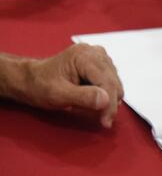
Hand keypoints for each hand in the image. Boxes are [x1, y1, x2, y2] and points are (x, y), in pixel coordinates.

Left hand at [9, 44, 123, 127]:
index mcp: (84, 56)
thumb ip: (83, 97)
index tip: (106, 122)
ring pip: (115, 83)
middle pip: (114, 82)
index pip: (107, 82)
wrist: (32, 79)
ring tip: (90, 108)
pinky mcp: (101, 63)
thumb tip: (106, 100)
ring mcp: (100, 56)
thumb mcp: (58, 94)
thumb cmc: (40, 85)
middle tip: (102, 121)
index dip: (109, 104)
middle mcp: (96, 53)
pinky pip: (111, 81)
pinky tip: (92, 99)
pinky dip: (105, 94)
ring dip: (107, 99)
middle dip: (109, 104)